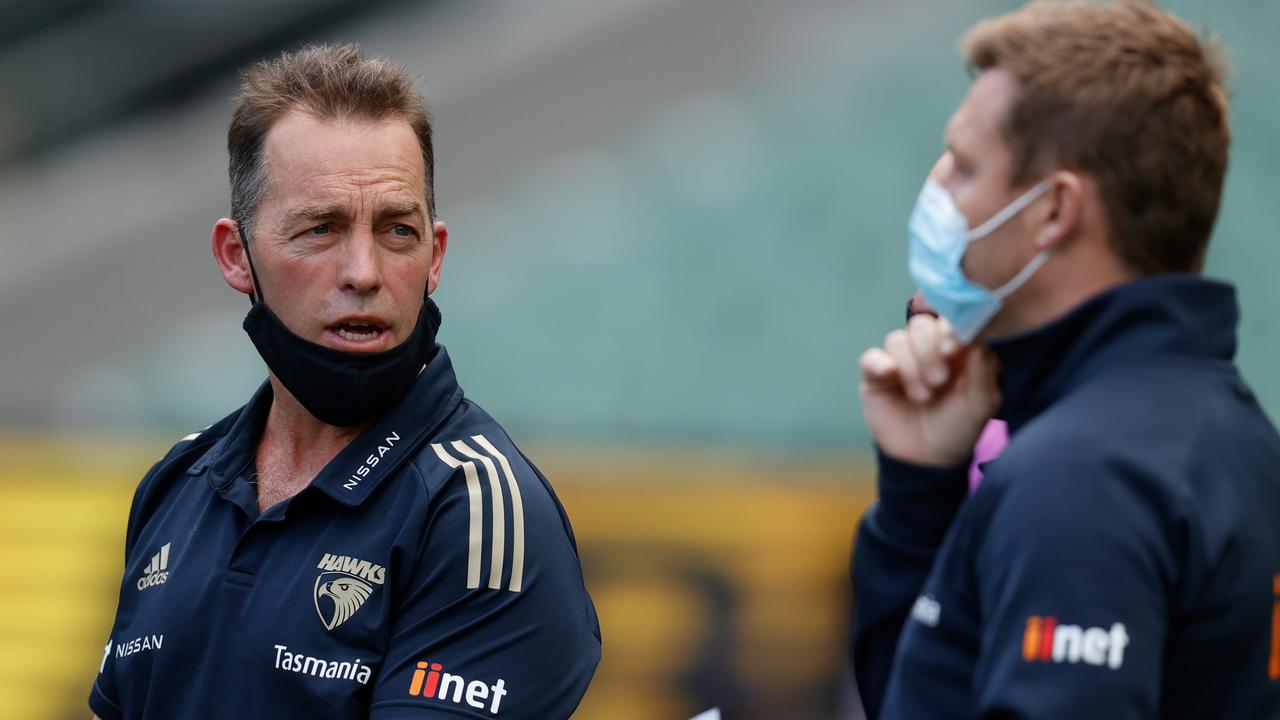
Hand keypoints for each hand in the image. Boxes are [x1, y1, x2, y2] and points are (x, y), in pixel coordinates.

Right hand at [859, 315, 1000, 466]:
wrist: (928, 460)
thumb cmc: (959, 428)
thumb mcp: (980, 402)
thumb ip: (983, 369)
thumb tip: (976, 339)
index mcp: (955, 350)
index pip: (949, 321)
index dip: (949, 329)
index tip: (953, 349)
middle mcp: (927, 350)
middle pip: (921, 325)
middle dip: (929, 350)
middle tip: (939, 380)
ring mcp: (900, 362)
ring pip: (897, 340)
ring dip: (911, 366)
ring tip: (923, 397)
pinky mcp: (876, 377)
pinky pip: (871, 358)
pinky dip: (879, 363)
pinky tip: (890, 375)